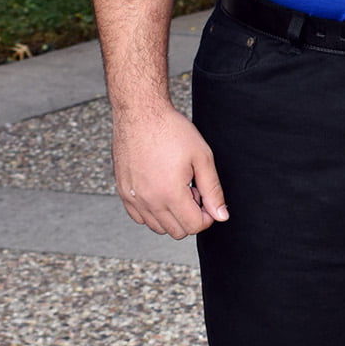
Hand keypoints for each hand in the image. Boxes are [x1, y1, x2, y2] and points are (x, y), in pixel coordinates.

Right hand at [112, 100, 227, 238]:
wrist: (140, 113)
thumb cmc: (171, 130)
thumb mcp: (202, 157)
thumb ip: (213, 190)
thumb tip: (221, 215)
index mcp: (170, 194)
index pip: (194, 226)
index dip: (207, 216)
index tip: (207, 199)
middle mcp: (149, 200)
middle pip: (177, 231)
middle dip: (190, 216)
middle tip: (192, 191)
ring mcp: (133, 197)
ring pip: (158, 227)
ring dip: (172, 215)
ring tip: (176, 189)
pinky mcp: (123, 192)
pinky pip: (139, 218)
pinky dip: (152, 212)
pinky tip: (160, 191)